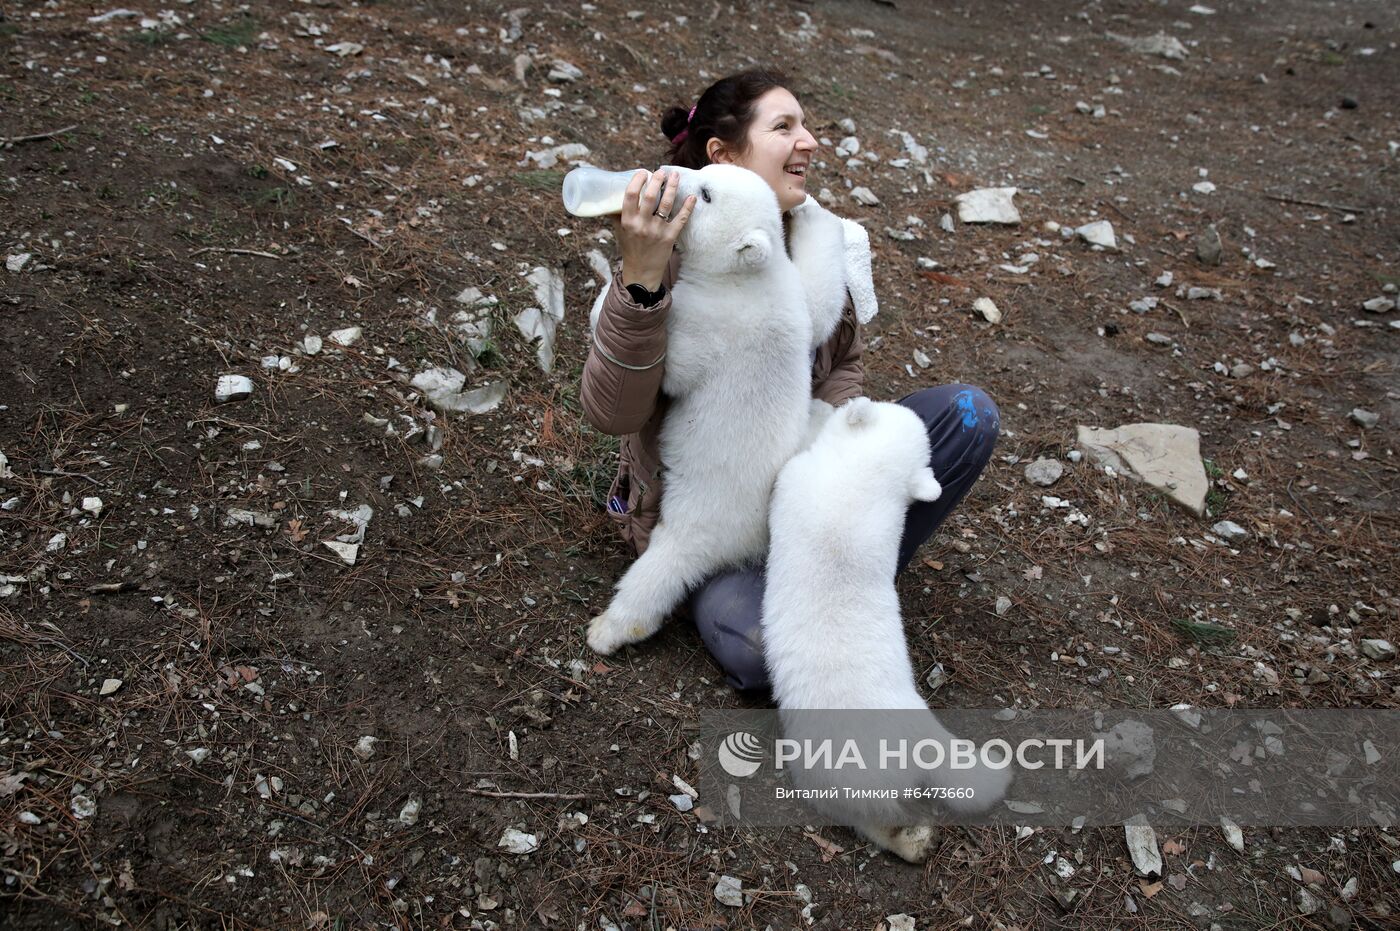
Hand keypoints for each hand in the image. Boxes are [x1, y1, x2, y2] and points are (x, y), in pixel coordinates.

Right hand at [617, 168, 696, 290]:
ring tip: (675, 175)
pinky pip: (681, 219)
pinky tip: (692, 197)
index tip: (643, 172)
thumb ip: (618, 214)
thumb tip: (613, 194)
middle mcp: (641, 225)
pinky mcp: (670, 237)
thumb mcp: (620, 231)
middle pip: (649, 196)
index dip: (637, 180)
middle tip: (661, 171)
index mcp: (627, 221)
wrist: (641, 272)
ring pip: (666, 204)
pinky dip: (688, 207)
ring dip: (672, 187)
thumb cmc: (630, 248)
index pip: (630, 195)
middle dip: (657, 180)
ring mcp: (657, 231)